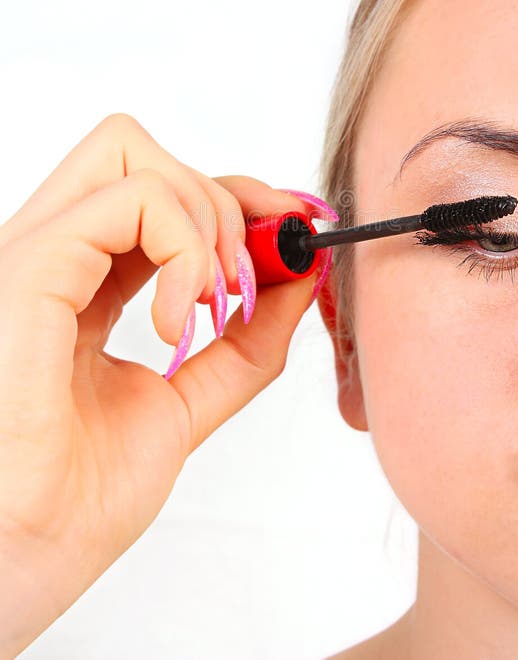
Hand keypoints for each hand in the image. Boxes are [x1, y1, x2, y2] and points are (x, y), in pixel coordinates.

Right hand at [0, 113, 321, 655]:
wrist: (25, 562)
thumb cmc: (76, 499)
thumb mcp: (185, 404)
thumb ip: (242, 342)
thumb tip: (296, 276)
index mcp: (79, 282)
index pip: (156, 194)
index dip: (230, 198)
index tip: (290, 229)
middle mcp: (52, 255)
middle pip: (138, 150)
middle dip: (221, 194)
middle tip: (250, 269)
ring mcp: (34, 255)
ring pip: (131, 152)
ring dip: (204, 219)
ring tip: (208, 305)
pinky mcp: (31, 268)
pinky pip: (129, 200)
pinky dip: (182, 246)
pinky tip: (178, 318)